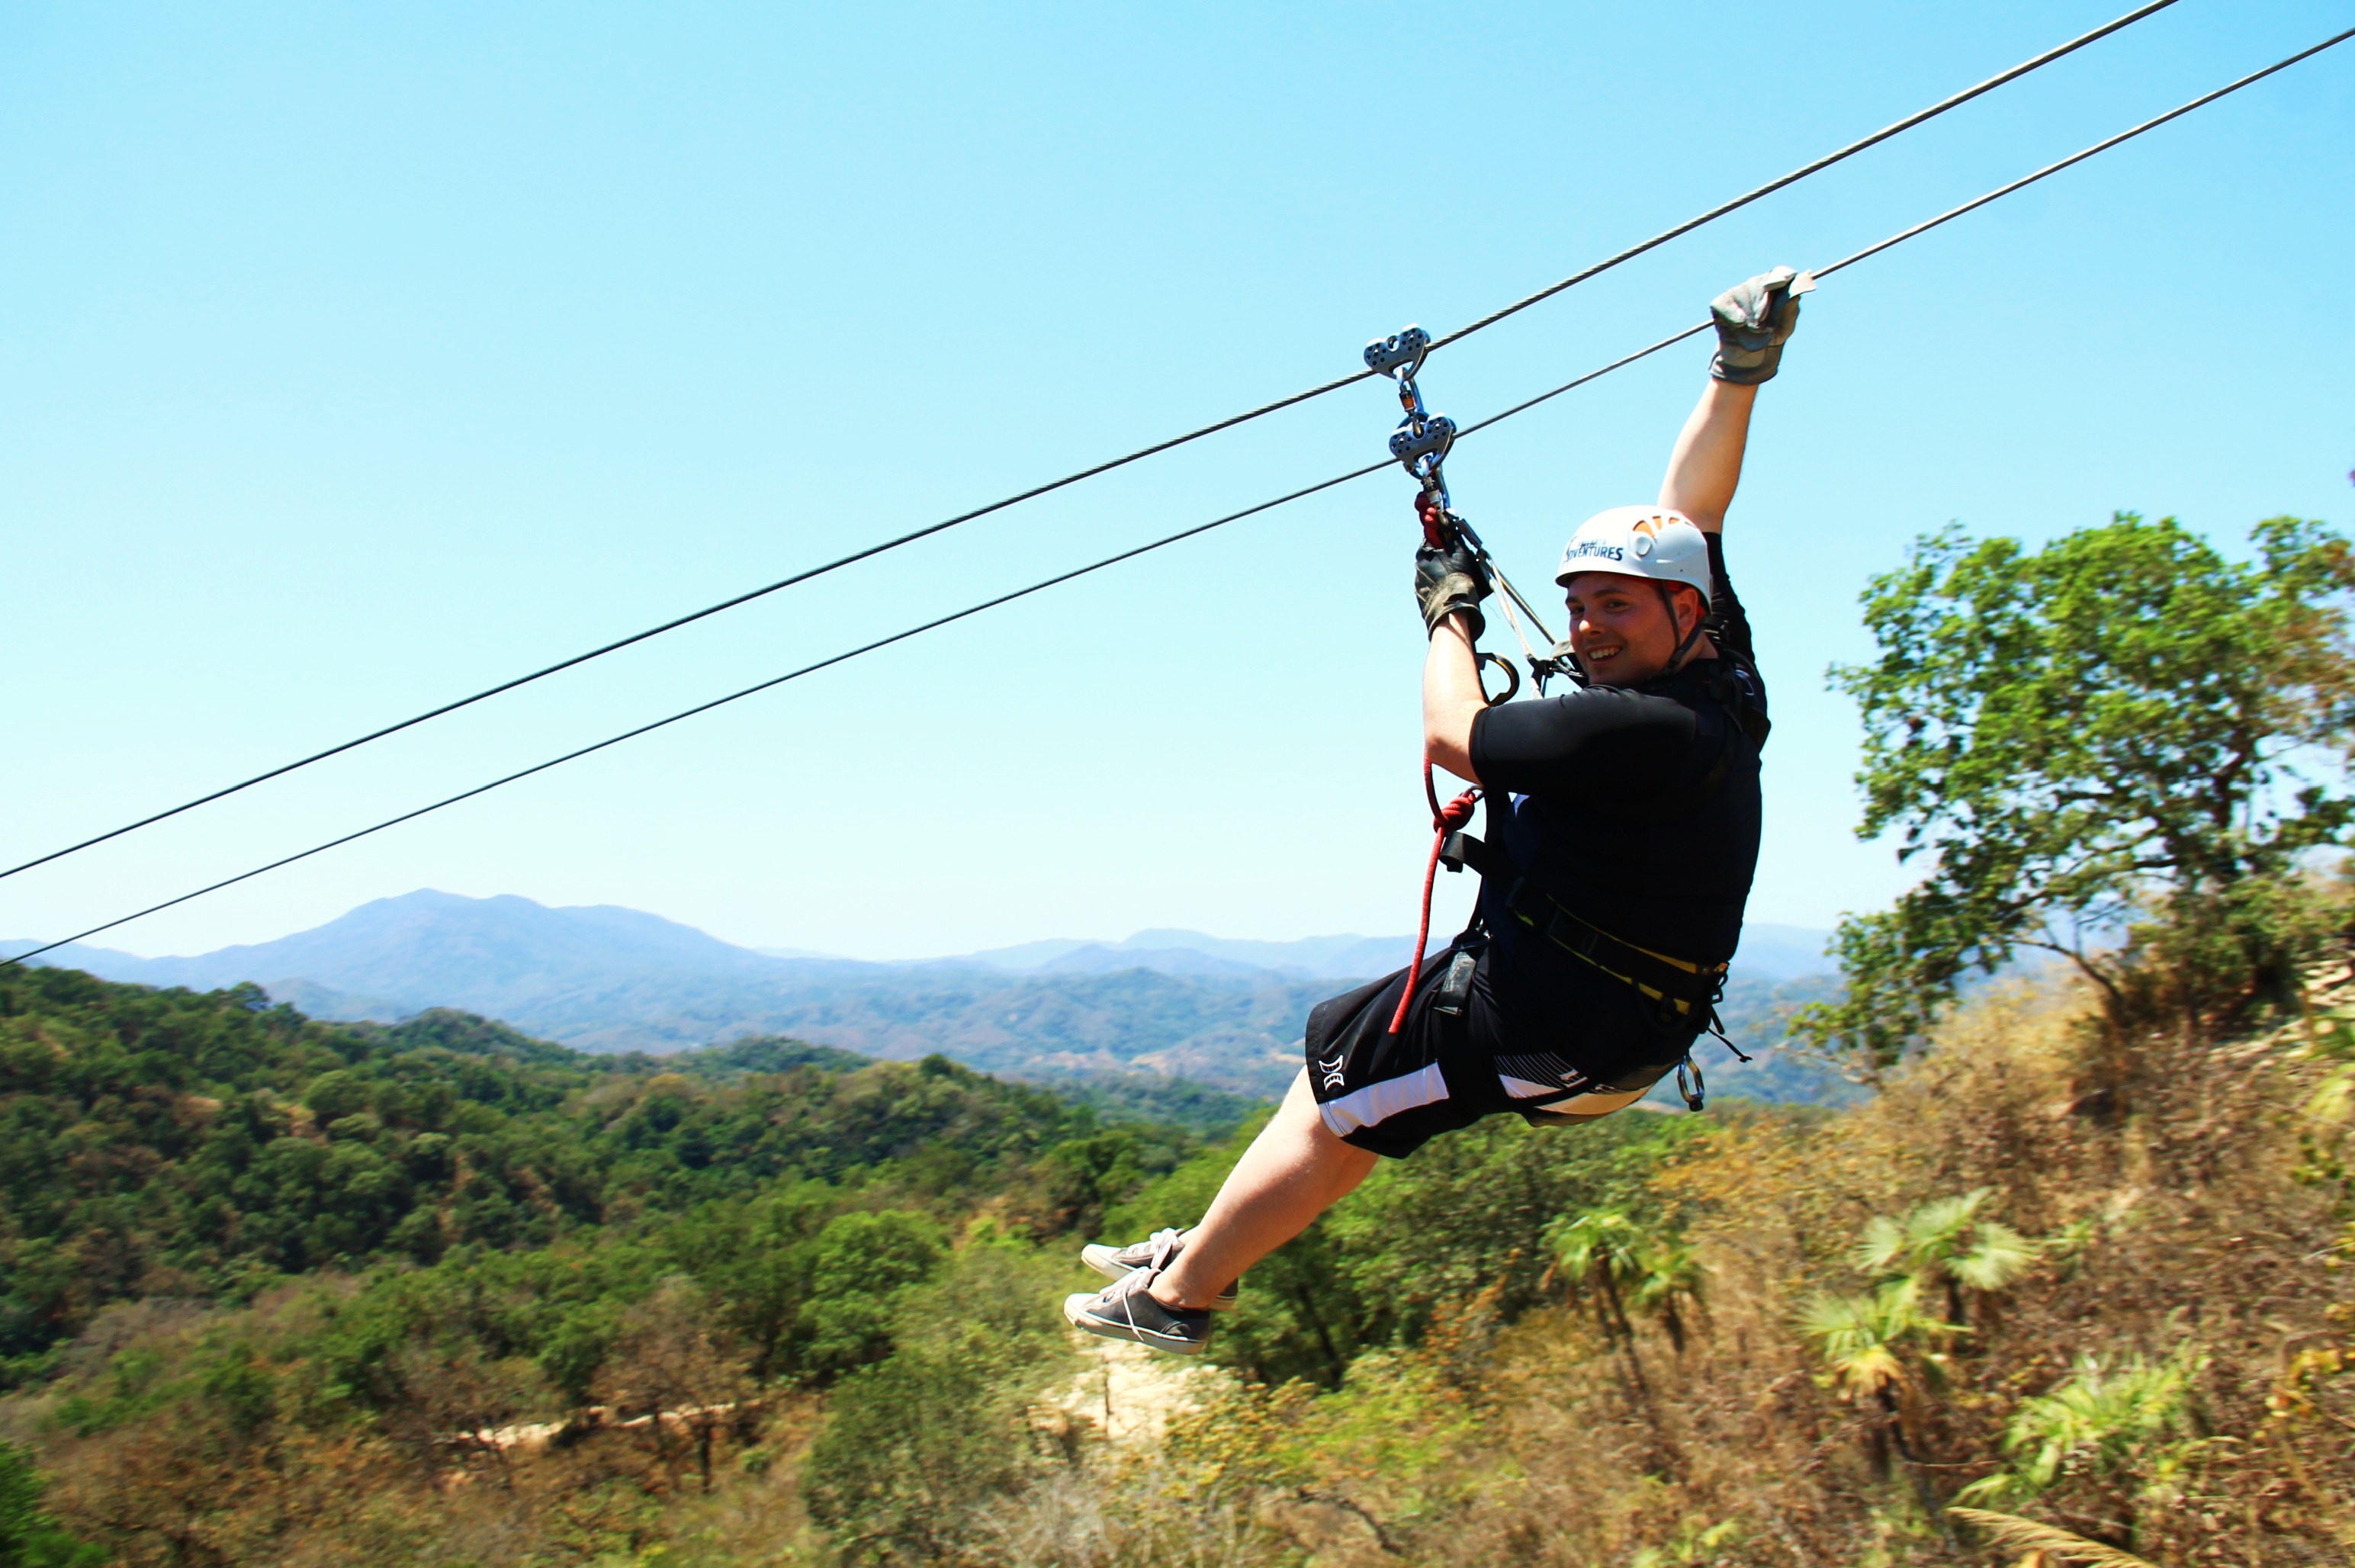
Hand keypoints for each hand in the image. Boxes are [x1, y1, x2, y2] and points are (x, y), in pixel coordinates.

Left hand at [1414, 541, 1490, 638]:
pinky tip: (1449, 588)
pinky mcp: (1421, 595)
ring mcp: (1418, 582)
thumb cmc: (1457, 577)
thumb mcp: (1459, 552)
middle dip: (1443, 554)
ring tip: (1454, 578)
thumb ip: (1452, 536)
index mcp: (1423, 554)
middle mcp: (1417, 567)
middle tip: (1457, 561)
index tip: (1450, 539)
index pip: (1431, 537)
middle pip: (1431, 554)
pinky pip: (1431, 584)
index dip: (1442, 536)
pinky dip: (1439, 583)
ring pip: (1431, 570)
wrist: (1453, 608)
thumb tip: (1447, 524)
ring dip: (1441, 570)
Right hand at [1710, 265, 1802, 384]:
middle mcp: (1757, 286)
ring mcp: (1738, 293)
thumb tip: (1795, 295)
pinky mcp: (1721, 303)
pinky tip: (1739, 325)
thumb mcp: (1785, 328)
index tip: (1782, 284)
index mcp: (1776, 287)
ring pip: (1743, 293)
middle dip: (1763, 302)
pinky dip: (1732, 315)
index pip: (1781, 273)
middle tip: (1763, 321)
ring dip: (1749, 314)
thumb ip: (1790, 311)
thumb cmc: (1769, 338)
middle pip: (1760, 283)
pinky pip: (1725, 304)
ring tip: (1753, 330)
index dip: (1782, 276)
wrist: (1749, 358)